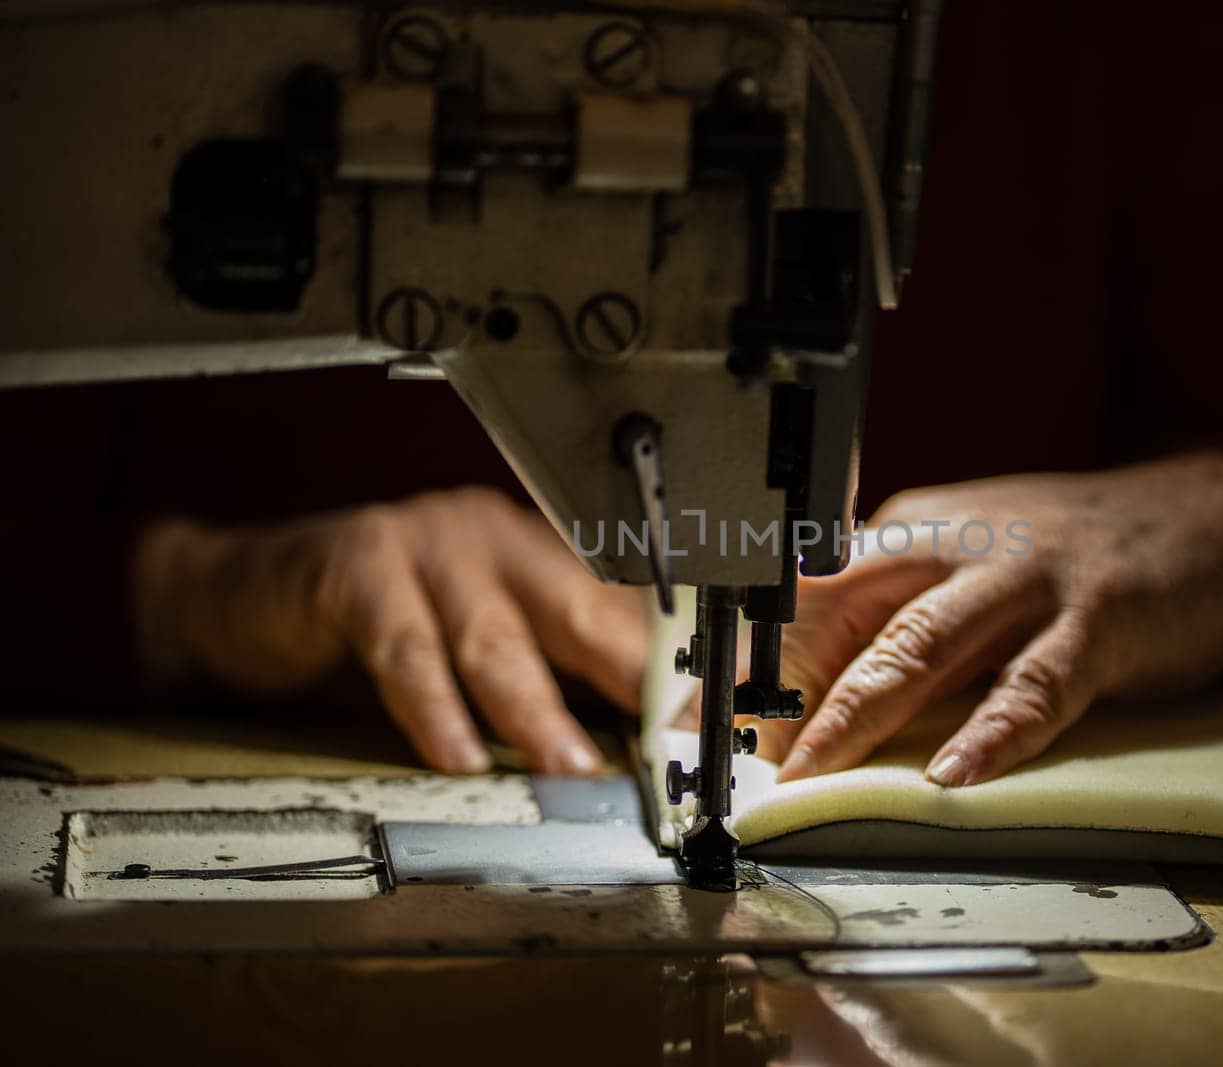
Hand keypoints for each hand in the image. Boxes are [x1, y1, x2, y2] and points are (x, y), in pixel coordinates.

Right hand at [133, 486, 647, 773]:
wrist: (246, 595)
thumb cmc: (375, 627)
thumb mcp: (473, 647)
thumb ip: (544, 681)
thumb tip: (631, 749)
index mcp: (535, 555)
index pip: (620, 610)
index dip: (670, 666)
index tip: (713, 716)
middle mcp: (492, 538)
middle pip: (578, 611)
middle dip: (629, 682)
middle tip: (667, 744)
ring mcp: (426, 545)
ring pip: (496, 638)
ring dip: (538, 712)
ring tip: (571, 769)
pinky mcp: (360, 567)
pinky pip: (406, 646)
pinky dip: (434, 708)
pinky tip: (457, 752)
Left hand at [767, 453, 1222, 786]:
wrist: (1213, 512)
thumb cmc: (1072, 554)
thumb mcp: (969, 566)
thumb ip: (902, 619)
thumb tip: (814, 703)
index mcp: (912, 534)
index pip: (806, 596)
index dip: (744, 663)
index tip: (692, 722)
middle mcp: (954, 546)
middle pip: (844, 613)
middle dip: (777, 689)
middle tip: (731, 760)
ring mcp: (1027, 578)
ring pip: (923, 643)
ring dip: (858, 711)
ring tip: (811, 772)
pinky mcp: (1100, 617)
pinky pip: (1036, 680)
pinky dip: (992, 730)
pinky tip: (954, 773)